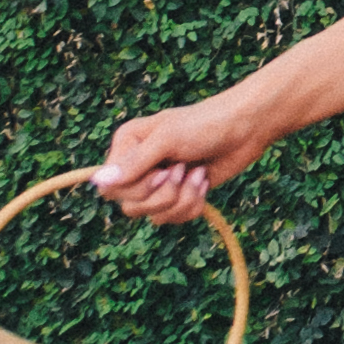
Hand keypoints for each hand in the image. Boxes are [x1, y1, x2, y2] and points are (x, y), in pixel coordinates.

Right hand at [94, 93, 267, 223]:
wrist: (245, 128)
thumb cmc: (205, 124)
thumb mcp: (168, 139)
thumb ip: (134, 164)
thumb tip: (98, 181)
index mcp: (126, 146)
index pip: (111, 188)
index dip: (137, 188)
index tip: (162, 171)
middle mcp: (137, 166)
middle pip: (131, 207)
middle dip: (164, 195)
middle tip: (183, 169)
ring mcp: (159, 183)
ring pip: (155, 217)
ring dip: (182, 199)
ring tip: (197, 173)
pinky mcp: (179, 196)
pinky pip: (175, 218)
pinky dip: (194, 203)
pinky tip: (204, 180)